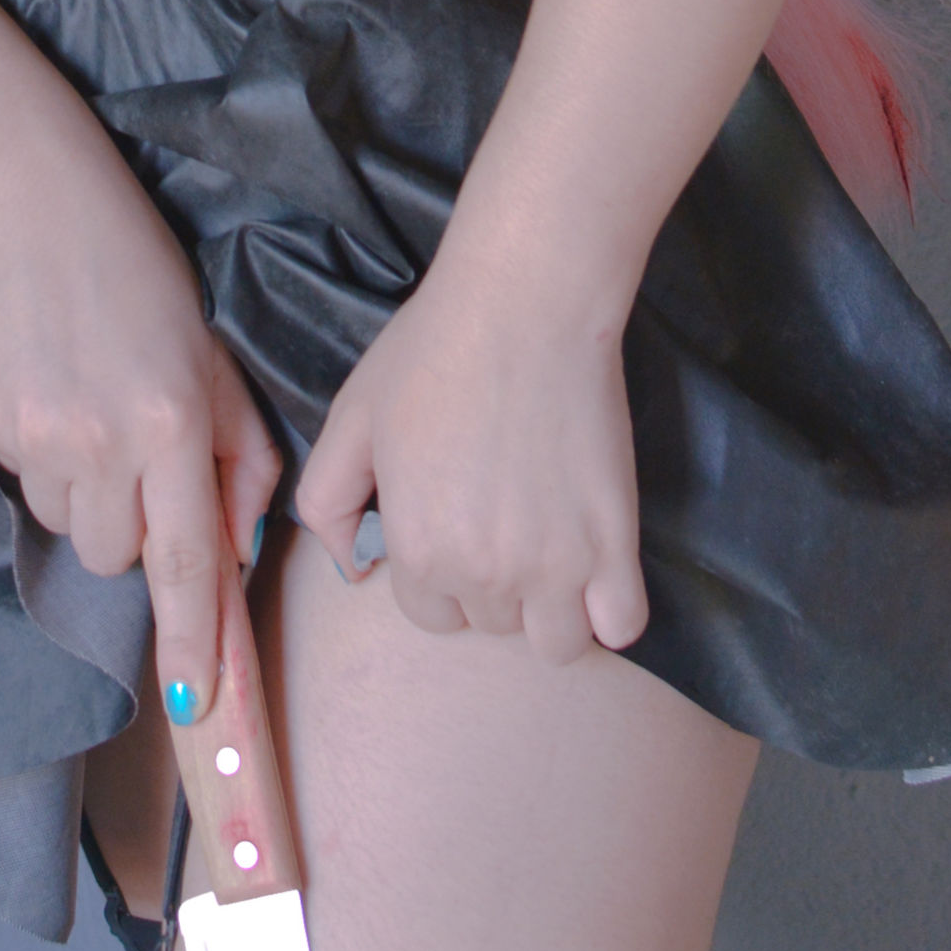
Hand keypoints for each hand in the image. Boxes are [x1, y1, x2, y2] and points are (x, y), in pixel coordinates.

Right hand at [0, 140, 282, 726]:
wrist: (37, 213)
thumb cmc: (144, 281)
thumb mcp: (215, 361)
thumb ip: (240, 460)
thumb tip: (236, 549)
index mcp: (173, 423)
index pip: (186, 561)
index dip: (193, 640)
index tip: (196, 704)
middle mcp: (104, 440)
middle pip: (116, 557)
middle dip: (130, 528)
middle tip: (135, 453)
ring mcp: (38, 435)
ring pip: (67, 525)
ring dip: (85, 492)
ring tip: (89, 409)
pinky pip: (22, 481)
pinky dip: (41, 455)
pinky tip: (52, 390)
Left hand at [293, 233, 647, 660]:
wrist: (524, 307)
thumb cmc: (432, 354)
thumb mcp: (351, 420)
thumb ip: (326, 503)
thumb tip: (351, 570)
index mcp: (420, 553)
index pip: (430, 616)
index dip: (439, 573)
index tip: (456, 525)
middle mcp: (487, 576)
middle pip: (492, 625)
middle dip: (492, 583)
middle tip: (502, 514)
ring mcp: (558, 567)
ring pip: (558, 643)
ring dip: (552, 606)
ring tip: (549, 545)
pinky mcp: (615, 544)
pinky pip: (623, 626)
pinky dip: (611, 608)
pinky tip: (597, 566)